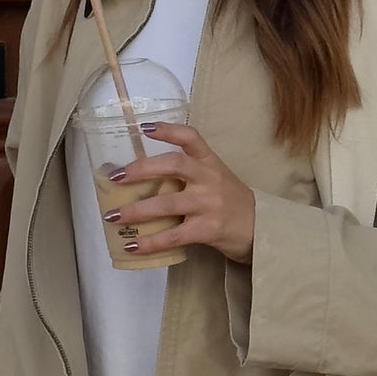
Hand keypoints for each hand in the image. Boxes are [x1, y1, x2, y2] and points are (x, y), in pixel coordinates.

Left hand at [104, 123, 255, 266]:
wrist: (262, 230)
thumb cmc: (232, 203)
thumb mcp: (217, 179)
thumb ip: (190, 176)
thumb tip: (145, 180)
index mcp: (211, 162)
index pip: (191, 138)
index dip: (168, 130)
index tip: (145, 128)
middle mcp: (210, 179)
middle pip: (174, 165)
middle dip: (141, 170)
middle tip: (115, 178)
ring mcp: (209, 204)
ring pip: (167, 204)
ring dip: (136, 210)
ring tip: (113, 217)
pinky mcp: (208, 229)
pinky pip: (174, 235)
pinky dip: (150, 242)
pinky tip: (132, 247)